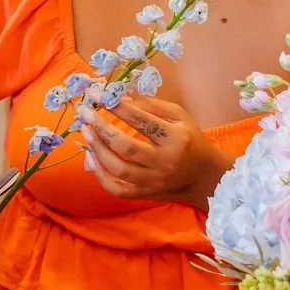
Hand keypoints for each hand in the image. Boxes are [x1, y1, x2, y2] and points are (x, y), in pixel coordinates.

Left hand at [84, 96, 231, 207]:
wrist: (204, 177)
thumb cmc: (190, 140)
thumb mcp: (180, 117)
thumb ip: (152, 106)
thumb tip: (120, 99)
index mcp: (176, 139)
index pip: (142, 121)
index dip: (117, 107)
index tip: (98, 95)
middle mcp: (164, 162)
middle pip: (126, 147)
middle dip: (101, 127)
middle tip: (85, 112)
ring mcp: (153, 182)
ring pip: (119, 169)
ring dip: (97, 148)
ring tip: (85, 129)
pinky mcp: (144, 194)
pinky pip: (117, 189)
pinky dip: (100, 175)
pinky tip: (90, 156)